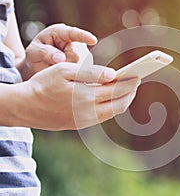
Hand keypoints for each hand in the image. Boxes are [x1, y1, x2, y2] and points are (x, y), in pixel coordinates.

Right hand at [14, 63, 139, 130]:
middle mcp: (89, 112)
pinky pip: (102, 117)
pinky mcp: (80, 125)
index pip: (117, 91)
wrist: (26, 106)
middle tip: (135, 83)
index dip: (129, 84)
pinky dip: (111, 107)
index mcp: (86, 97)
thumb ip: (90, 73)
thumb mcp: (64, 71)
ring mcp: (85, 121)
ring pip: (112, 112)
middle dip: (130, 93)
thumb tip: (113, 75)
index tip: (137, 76)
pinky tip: (110, 99)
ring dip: (122, 101)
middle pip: (119, 104)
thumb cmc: (44, 84)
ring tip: (126, 90)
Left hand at [25, 23, 97, 71]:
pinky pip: (85, 73)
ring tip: (58, 69)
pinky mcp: (87, 64)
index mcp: (60, 32)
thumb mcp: (33, 52)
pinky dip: (75, 77)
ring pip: (82, 66)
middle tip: (52, 66)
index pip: (74, 33)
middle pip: (78, 56)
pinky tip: (66, 75)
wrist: (40, 65)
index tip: (93, 40)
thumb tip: (61, 59)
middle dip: (66, 65)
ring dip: (69, 72)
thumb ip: (45, 52)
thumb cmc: (36, 55)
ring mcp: (83, 53)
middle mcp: (75, 41)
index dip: (84, 37)